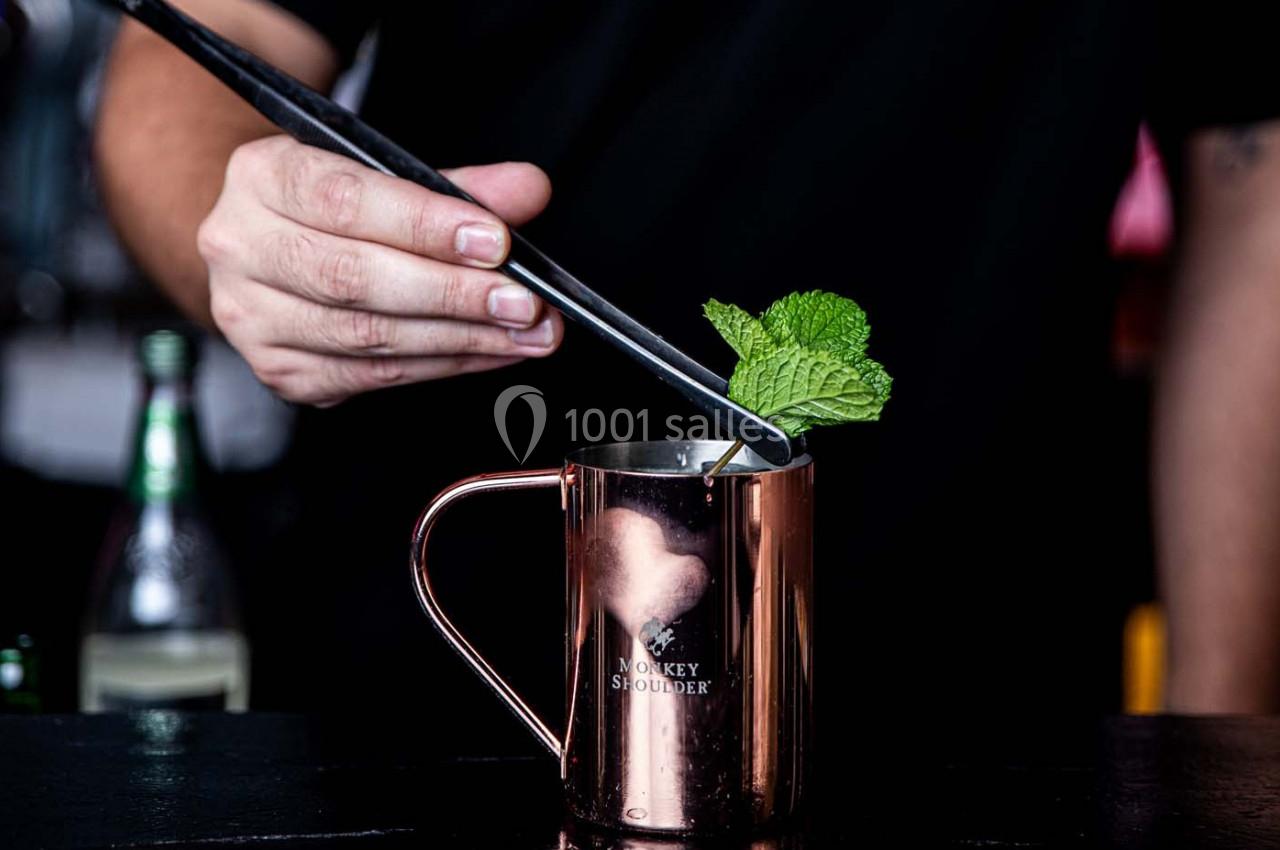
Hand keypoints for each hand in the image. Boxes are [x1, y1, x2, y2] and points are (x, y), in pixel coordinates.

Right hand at [197, 136, 562, 405]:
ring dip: (461, 338)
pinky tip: (491, 352)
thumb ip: (457, 185)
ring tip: (525, 333)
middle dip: (452, 293)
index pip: (346, 201)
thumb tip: (526, 191)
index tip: (495, 242)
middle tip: (523, 302)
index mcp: (262, 176)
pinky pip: (374, 375)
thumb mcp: (385, 175)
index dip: (426, 225)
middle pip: (354, 278)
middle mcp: (241, 247)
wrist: (268, 249)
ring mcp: (253, 318)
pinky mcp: (282, 371)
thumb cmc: (334, 208)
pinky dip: (444, 365)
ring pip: (367, 336)